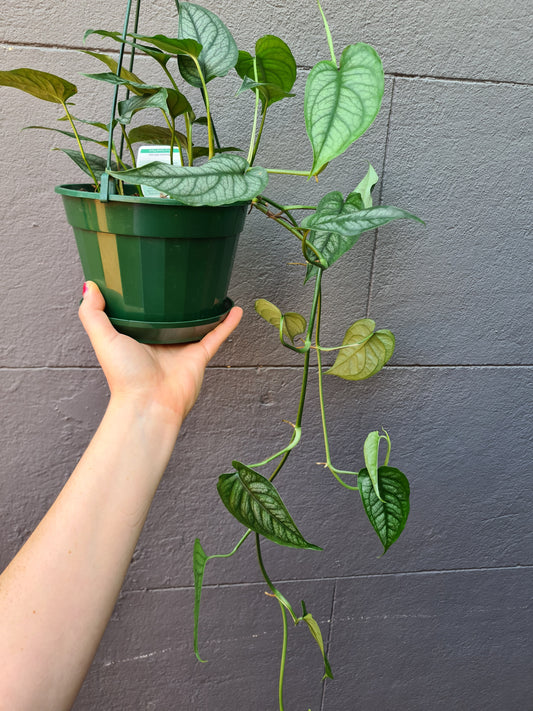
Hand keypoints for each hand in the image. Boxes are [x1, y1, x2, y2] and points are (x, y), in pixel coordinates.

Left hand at [78, 281, 242, 424]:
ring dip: (205, 308)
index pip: (142, 311)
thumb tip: (90, 285)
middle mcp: (160, 341)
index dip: (143, 295)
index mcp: (137, 336)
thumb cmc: (125, 377)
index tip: (144, 273)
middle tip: (181, 275)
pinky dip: (227, 323)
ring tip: (211, 288)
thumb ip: (92, 313)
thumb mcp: (103, 339)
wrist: (150, 403)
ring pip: (196, 322)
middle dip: (176, 299)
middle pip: (171, 315)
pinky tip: (235, 308)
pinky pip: (216, 336)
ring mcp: (181, 348)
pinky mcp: (199, 356)